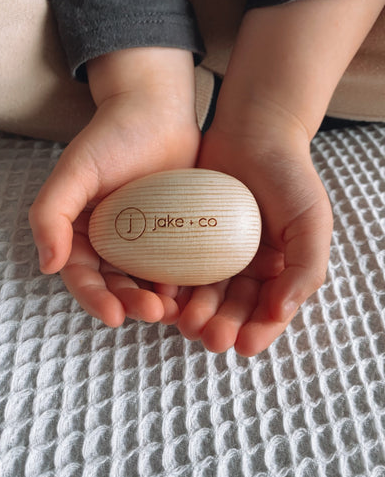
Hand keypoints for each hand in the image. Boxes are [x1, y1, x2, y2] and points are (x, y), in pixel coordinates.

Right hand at [29, 48, 199, 325]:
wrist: (157, 112)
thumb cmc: (112, 136)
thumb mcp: (75, 170)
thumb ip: (50, 213)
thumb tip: (48, 264)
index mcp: (81, 232)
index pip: (82, 275)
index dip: (95, 299)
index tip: (114, 316)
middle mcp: (111, 241)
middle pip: (118, 285)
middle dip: (132, 304)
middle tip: (155, 312)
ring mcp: (144, 240)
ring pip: (148, 282)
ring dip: (159, 301)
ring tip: (175, 310)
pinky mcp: (173, 233)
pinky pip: (177, 264)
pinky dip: (182, 282)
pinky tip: (194, 290)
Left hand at [178, 0, 384, 355]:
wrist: (253, 132)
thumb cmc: (289, 176)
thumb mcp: (310, 221)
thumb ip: (306, 268)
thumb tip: (281, 312)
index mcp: (278, 268)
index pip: (269, 310)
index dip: (257, 331)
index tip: (242, 345)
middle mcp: (246, 266)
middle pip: (233, 307)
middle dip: (221, 326)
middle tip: (209, 337)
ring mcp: (216, 252)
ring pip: (204, 292)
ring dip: (195, 311)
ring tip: (185, 321)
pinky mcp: (188, 236)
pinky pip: (179, 265)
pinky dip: (173, 282)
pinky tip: (166, 293)